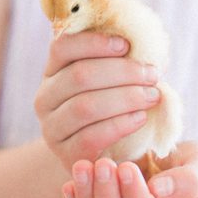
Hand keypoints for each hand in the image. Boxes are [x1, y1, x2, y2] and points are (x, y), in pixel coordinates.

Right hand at [34, 32, 160, 171]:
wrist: (103, 154)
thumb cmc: (113, 109)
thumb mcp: (110, 81)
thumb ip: (119, 61)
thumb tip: (145, 43)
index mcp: (53, 71)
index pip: (63, 47)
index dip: (94, 42)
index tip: (126, 45)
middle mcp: (45, 98)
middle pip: (79, 76)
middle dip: (122, 72)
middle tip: (152, 75)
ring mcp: (52, 128)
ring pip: (84, 106)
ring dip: (125, 98)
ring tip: (152, 96)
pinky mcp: (65, 154)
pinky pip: (90, 137)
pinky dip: (120, 125)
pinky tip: (140, 118)